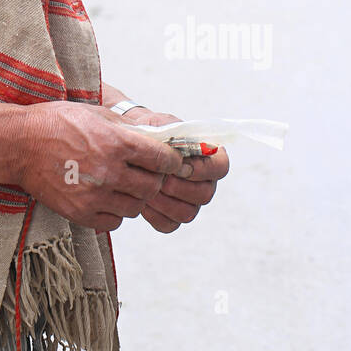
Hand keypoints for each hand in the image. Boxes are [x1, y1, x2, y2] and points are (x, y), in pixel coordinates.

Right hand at [13, 101, 189, 232]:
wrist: (20, 144)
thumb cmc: (57, 123)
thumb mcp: (96, 114)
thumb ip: (127, 129)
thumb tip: (156, 140)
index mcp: (117, 143)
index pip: (162, 159)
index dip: (170, 161)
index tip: (169, 161)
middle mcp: (110, 171)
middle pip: (153, 186)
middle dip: (154, 180)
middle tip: (146, 174)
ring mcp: (95, 195)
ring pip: (135, 207)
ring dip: (134, 197)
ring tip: (122, 186)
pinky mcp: (81, 213)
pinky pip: (114, 222)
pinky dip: (115, 213)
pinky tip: (106, 198)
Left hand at [122, 108, 229, 232]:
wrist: (129, 146)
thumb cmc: (149, 133)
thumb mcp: (161, 125)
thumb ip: (174, 135)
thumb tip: (178, 155)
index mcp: (208, 157)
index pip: (220, 167)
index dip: (203, 169)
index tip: (179, 164)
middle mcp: (204, 182)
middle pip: (205, 194)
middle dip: (178, 187)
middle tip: (158, 177)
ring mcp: (189, 202)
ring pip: (187, 213)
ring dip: (164, 201)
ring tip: (146, 187)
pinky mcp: (171, 217)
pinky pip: (168, 224)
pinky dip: (154, 214)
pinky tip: (143, 201)